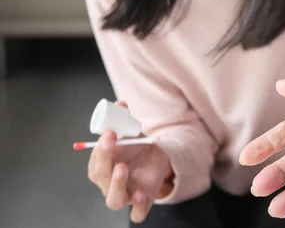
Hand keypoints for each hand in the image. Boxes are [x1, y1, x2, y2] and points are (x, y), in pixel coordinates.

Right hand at [87, 102, 172, 222]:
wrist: (157, 159)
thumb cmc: (136, 147)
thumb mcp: (131, 131)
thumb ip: (123, 119)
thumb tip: (120, 104)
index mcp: (102, 167)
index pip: (94, 162)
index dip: (99, 149)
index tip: (109, 132)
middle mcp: (109, 183)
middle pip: (101, 178)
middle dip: (105, 159)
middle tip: (111, 140)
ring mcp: (124, 195)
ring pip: (113, 200)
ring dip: (116, 184)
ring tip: (122, 168)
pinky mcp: (141, 203)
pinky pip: (137, 213)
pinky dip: (137, 206)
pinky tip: (140, 193)